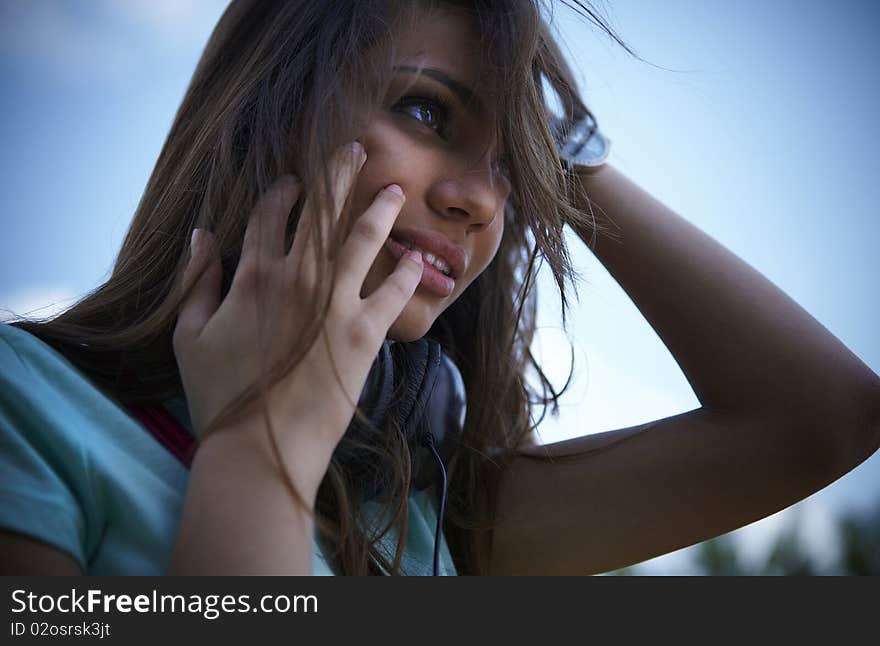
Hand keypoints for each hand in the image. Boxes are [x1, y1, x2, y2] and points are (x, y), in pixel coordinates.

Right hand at [172, 143, 423, 454]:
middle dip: (339, 175)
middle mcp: (297, 279)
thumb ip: (196, 281)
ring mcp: (335, 304)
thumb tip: (201, 235)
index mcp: (252, 276)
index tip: (296, 179)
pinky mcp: (363, 335)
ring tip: (395, 189)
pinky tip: (419, 259)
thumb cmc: (219, 395)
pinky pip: (392, 294)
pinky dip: (408, 274)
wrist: (258, 448)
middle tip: (356, 151)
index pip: (271, 216)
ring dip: (379, 210)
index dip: (284, 191)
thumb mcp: (189, 335)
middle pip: (321, 213)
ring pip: (362, 240)